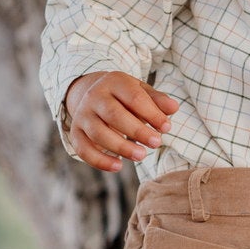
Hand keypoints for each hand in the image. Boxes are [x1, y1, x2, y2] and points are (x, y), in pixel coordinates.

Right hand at [64, 71, 178, 171]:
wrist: (92, 93)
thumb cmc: (124, 96)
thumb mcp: (141, 91)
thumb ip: (158, 100)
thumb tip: (173, 108)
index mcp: (114, 82)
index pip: (134, 98)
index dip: (152, 114)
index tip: (166, 128)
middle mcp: (94, 97)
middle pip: (114, 115)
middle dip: (137, 131)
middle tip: (157, 143)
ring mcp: (82, 115)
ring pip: (98, 133)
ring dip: (121, 147)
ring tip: (141, 155)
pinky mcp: (76, 133)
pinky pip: (84, 149)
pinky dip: (100, 161)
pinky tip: (118, 166)